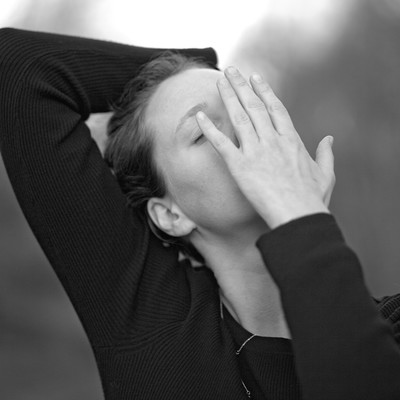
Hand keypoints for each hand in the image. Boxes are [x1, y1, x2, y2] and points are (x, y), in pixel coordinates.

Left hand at [195, 67, 334, 228]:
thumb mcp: (326, 174)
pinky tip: (200, 116)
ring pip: (239, 118)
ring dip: (228, 97)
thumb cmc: (312, 199)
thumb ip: (326, 154)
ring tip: (219, 81)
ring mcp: (255, 152)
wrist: (298, 216)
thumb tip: (329, 139)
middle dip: (242, 86)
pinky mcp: (240, 167)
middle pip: (254, 107)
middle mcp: (272, 140)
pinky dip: (210, 129)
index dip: (264, 92)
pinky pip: (221, 144)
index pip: (275, 109)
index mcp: (292, 140)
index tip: (255, 78)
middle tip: (231, 70)